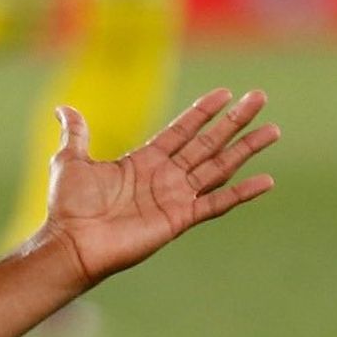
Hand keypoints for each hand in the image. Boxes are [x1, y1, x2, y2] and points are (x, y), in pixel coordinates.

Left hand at [42, 88, 279, 286]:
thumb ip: (76, 134)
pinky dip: (242, 193)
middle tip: (259, 96)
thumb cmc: (68, 208)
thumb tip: (63, 109)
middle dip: (234, 121)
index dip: (202, 112)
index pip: (181, 131)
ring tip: (273, 129)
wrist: (71, 243)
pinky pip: (216, 203)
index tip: (225, 93)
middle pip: (207, 143)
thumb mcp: (70, 161)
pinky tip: (266, 180)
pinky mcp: (179, 219)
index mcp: (143, 161)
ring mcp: (175, 198)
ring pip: (219, 167)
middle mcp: (164, 177)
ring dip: (246, 148)